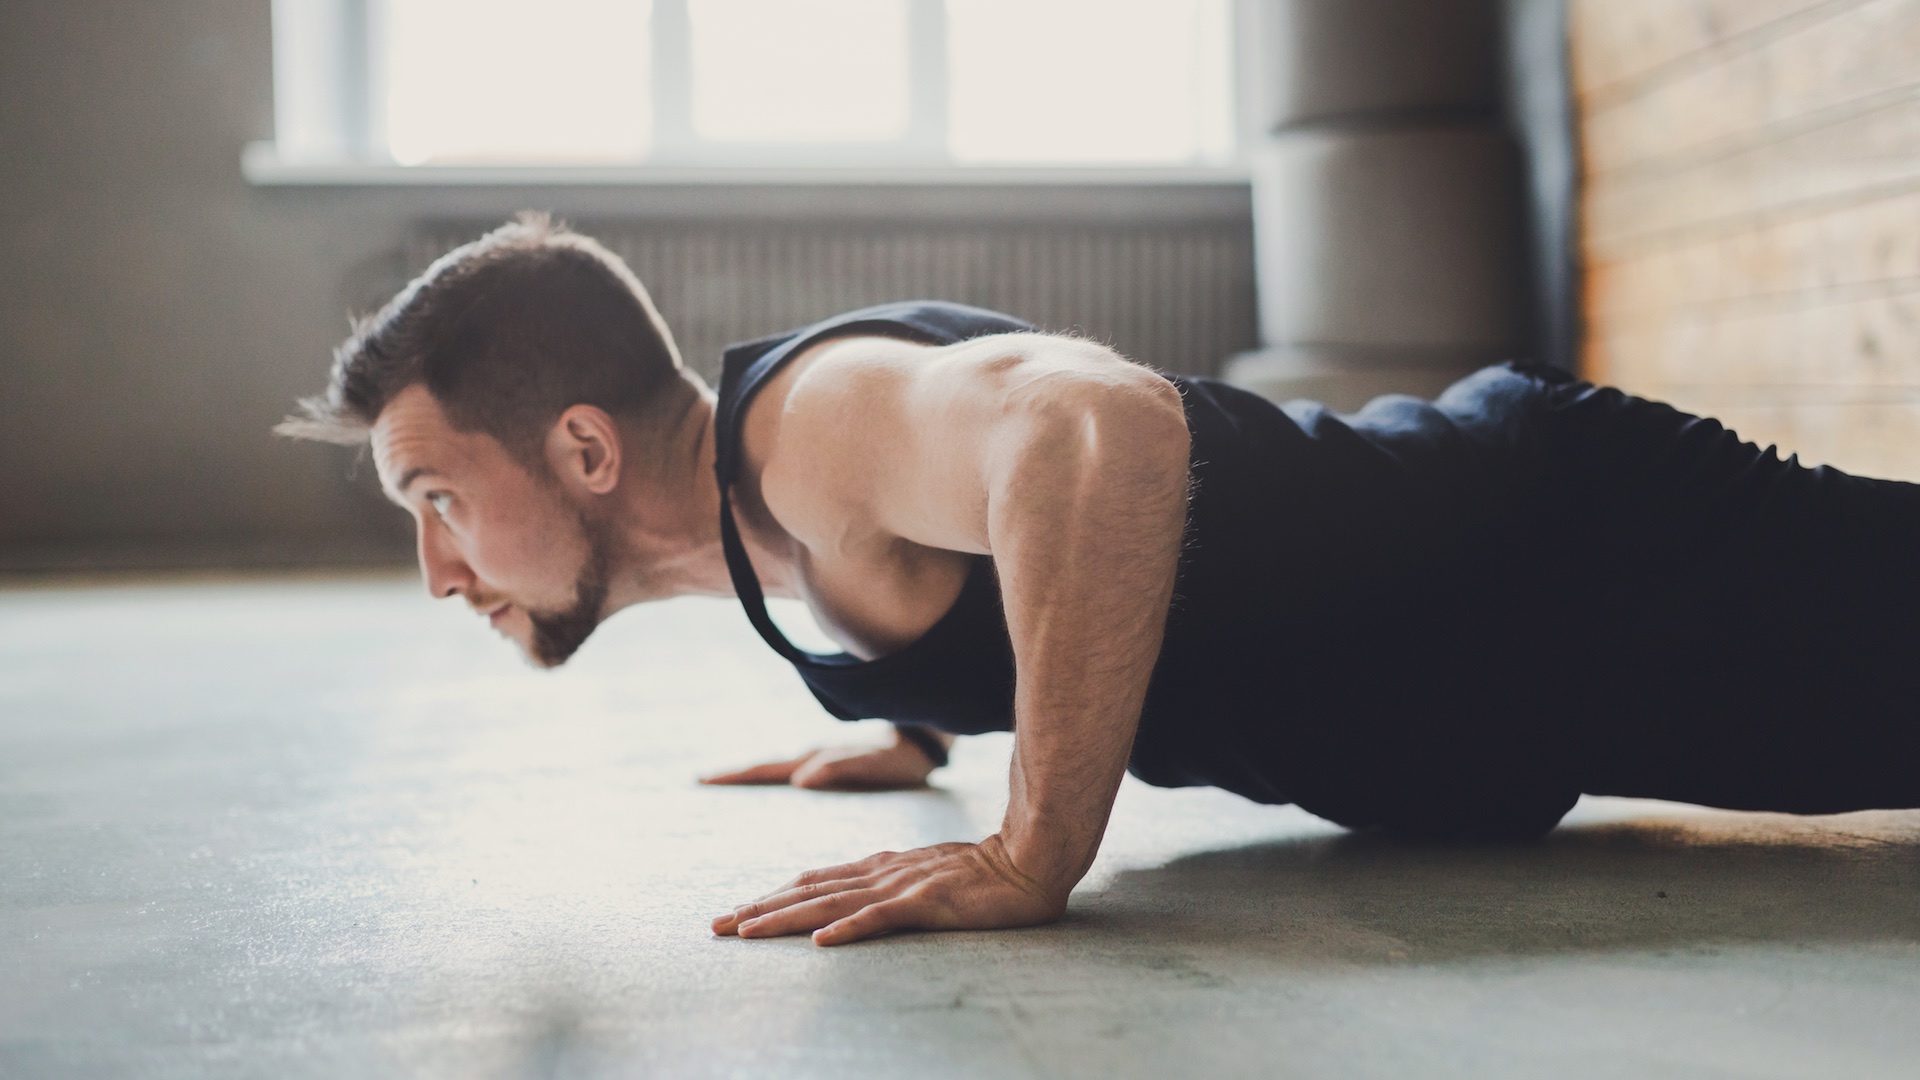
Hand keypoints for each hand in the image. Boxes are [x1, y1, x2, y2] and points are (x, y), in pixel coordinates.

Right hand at [699, 739, 935, 790]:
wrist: (924, 741)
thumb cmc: (901, 758)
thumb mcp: (874, 765)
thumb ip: (840, 769)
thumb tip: (801, 779)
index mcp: (817, 758)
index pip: (768, 768)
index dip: (736, 775)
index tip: (704, 778)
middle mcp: (813, 757)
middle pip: (765, 766)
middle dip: (734, 774)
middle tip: (700, 779)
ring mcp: (819, 759)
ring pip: (776, 768)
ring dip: (749, 776)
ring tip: (722, 783)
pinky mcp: (828, 766)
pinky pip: (791, 772)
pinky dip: (771, 777)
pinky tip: (769, 787)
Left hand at [710, 834, 1066, 945]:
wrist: (1030, 860)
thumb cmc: (983, 873)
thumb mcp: (924, 875)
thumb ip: (889, 885)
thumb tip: (854, 902)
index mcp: (880, 867)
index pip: (814, 882)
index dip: (771, 896)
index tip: (735, 914)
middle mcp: (881, 872)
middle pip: (808, 892)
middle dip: (759, 909)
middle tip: (715, 927)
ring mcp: (903, 886)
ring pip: (831, 905)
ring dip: (785, 920)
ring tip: (746, 932)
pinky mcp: (927, 903)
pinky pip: (882, 919)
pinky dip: (849, 930)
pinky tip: (822, 944)